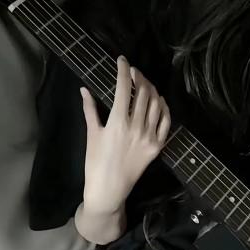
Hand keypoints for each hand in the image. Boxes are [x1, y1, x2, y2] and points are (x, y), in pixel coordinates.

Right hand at [80, 56, 170, 214]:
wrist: (109, 189)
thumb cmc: (95, 162)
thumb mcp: (91, 134)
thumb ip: (90, 109)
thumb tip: (84, 89)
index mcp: (117, 122)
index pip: (124, 87)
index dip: (124, 70)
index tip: (122, 60)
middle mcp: (136, 127)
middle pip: (143, 92)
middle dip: (139, 77)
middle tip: (133, 71)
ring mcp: (149, 137)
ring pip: (157, 104)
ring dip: (152, 89)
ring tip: (144, 83)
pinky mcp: (158, 146)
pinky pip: (166, 121)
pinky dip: (164, 107)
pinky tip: (159, 100)